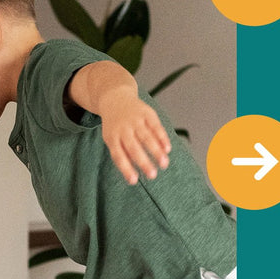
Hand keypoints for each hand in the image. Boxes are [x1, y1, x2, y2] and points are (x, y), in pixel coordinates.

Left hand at [68, 60, 171, 184]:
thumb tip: (133, 177)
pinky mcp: (146, 113)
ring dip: (156, 152)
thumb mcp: (111, 139)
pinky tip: (168, 149)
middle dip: (144, 162)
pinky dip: (162, 138)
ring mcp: (135, 120)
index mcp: (112, 137)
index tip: (134, 181)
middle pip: (134, 148)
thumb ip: (122, 155)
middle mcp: (123, 129)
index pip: (119, 156)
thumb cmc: (115, 126)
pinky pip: (155, 127)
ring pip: (147, 138)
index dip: (126, 169)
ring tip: (164, 164)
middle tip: (153, 175)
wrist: (115, 98)